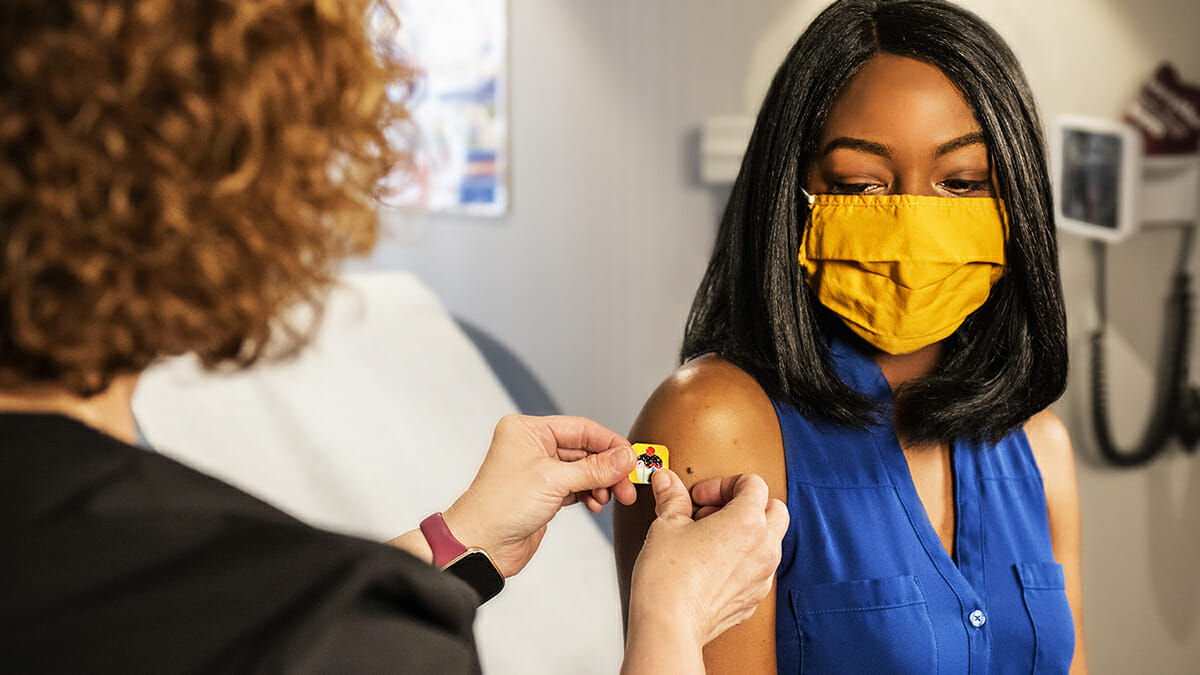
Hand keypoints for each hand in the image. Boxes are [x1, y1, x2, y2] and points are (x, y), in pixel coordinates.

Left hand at [442, 415, 636, 576]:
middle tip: (627, 485)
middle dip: (608, 468)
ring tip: (612, 497)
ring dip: (601, 483)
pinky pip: (577, 487)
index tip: (631, 458)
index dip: (609, 443)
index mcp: (528, 430)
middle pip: (585, 450)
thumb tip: (626, 457)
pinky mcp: (544, 493)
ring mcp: (539, 470)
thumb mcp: (554, 481)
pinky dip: (590, 494)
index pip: (581, 429)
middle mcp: (533, 446)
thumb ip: (595, 469)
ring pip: (583, 470)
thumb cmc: (500, 507)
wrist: (481, 545)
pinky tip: (596, 504)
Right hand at [624, 470, 787, 669]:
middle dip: (745, 504)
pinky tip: (711, 565)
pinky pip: (759, 569)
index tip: (701, 497)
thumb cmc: (669, 578)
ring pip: (770, 540)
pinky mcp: (754, 598)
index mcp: (748, 521)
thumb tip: (667, 482)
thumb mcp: (667, 525)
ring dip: (747, 532)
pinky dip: (743, 560)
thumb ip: (673, 498)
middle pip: (774, 509)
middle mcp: (764, 548)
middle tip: (712, 513)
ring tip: (710, 539)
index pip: (753, 484)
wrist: (669, 625)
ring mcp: (763, 576)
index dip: (723, 484)